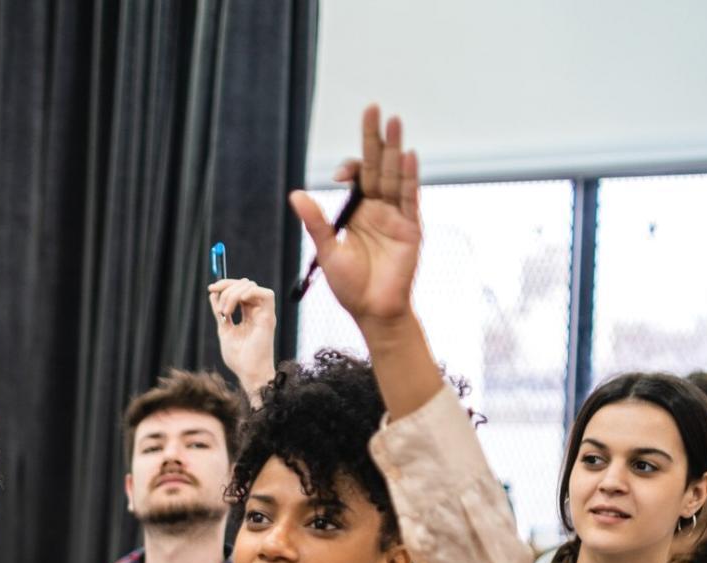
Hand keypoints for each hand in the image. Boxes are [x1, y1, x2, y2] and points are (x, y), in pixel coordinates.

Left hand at [206, 277, 276, 393]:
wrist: (248, 372)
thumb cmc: (238, 357)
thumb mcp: (224, 330)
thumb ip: (219, 312)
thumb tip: (213, 294)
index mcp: (248, 314)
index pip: (239, 289)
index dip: (225, 285)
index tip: (211, 288)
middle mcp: (257, 311)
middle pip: (244, 284)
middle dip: (227, 288)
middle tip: (219, 308)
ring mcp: (264, 313)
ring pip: (251, 286)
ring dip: (233, 294)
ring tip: (225, 313)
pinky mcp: (269, 317)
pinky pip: (266, 294)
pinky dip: (249, 293)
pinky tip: (237, 305)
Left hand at [288, 105, 420, 327]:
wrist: (373, 310)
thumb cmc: (350, 285)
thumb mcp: (327, 249)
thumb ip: (316, 221)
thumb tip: (295, 194)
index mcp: (358, 212)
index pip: (357, 177)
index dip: (351, 167)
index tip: (340, 173)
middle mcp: (379, 209)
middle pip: (378, 166)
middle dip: (375, 138)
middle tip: (373, 108)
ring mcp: (396, 216)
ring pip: (395, 175)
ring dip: (395, 149)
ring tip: (394, 121)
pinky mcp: (410, 228)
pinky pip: (410, 198)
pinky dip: (409, 177)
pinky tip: (408, 155)